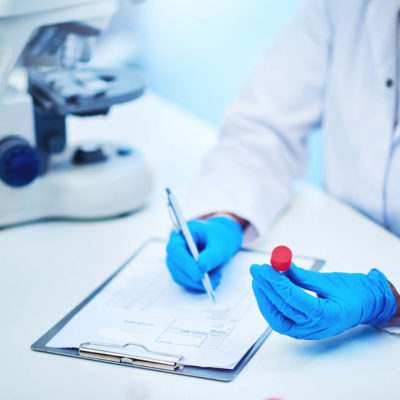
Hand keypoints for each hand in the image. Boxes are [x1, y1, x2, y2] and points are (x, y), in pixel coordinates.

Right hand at [166, 216, 242, 290]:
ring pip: (180, 277)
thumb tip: (201, 266)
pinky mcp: (181, 271)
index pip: (175, 249)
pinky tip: (213, 280)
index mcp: (180, 234)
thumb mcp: (220, 244)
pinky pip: (186, 282)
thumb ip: (212, 254)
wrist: (220, 241)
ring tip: (217, 278)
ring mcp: (176, 261)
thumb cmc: (218, 237)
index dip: (185, 263)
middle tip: (212, 281)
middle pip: (174, 265)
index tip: (200, 273)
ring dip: (198, 282)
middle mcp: (174, 247)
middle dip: (193, 276)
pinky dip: (199, 285)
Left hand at [250, 263, 396, 338]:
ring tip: (258, 278)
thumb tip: (279, 264)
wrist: (365, 306)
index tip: (265, 267)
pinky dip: (269, 306)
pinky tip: (264, 291)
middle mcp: (315, 328)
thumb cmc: (353, 292)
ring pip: (277, 318)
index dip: (277, 282)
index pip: (294, 299)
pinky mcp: (300, 330)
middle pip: (282, 308)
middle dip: (266, 287)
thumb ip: (301, 275)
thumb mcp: (328, 280)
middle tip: (257, 269)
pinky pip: (280, 320)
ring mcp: (307, 332)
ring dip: (264, 297)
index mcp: (327, 315)